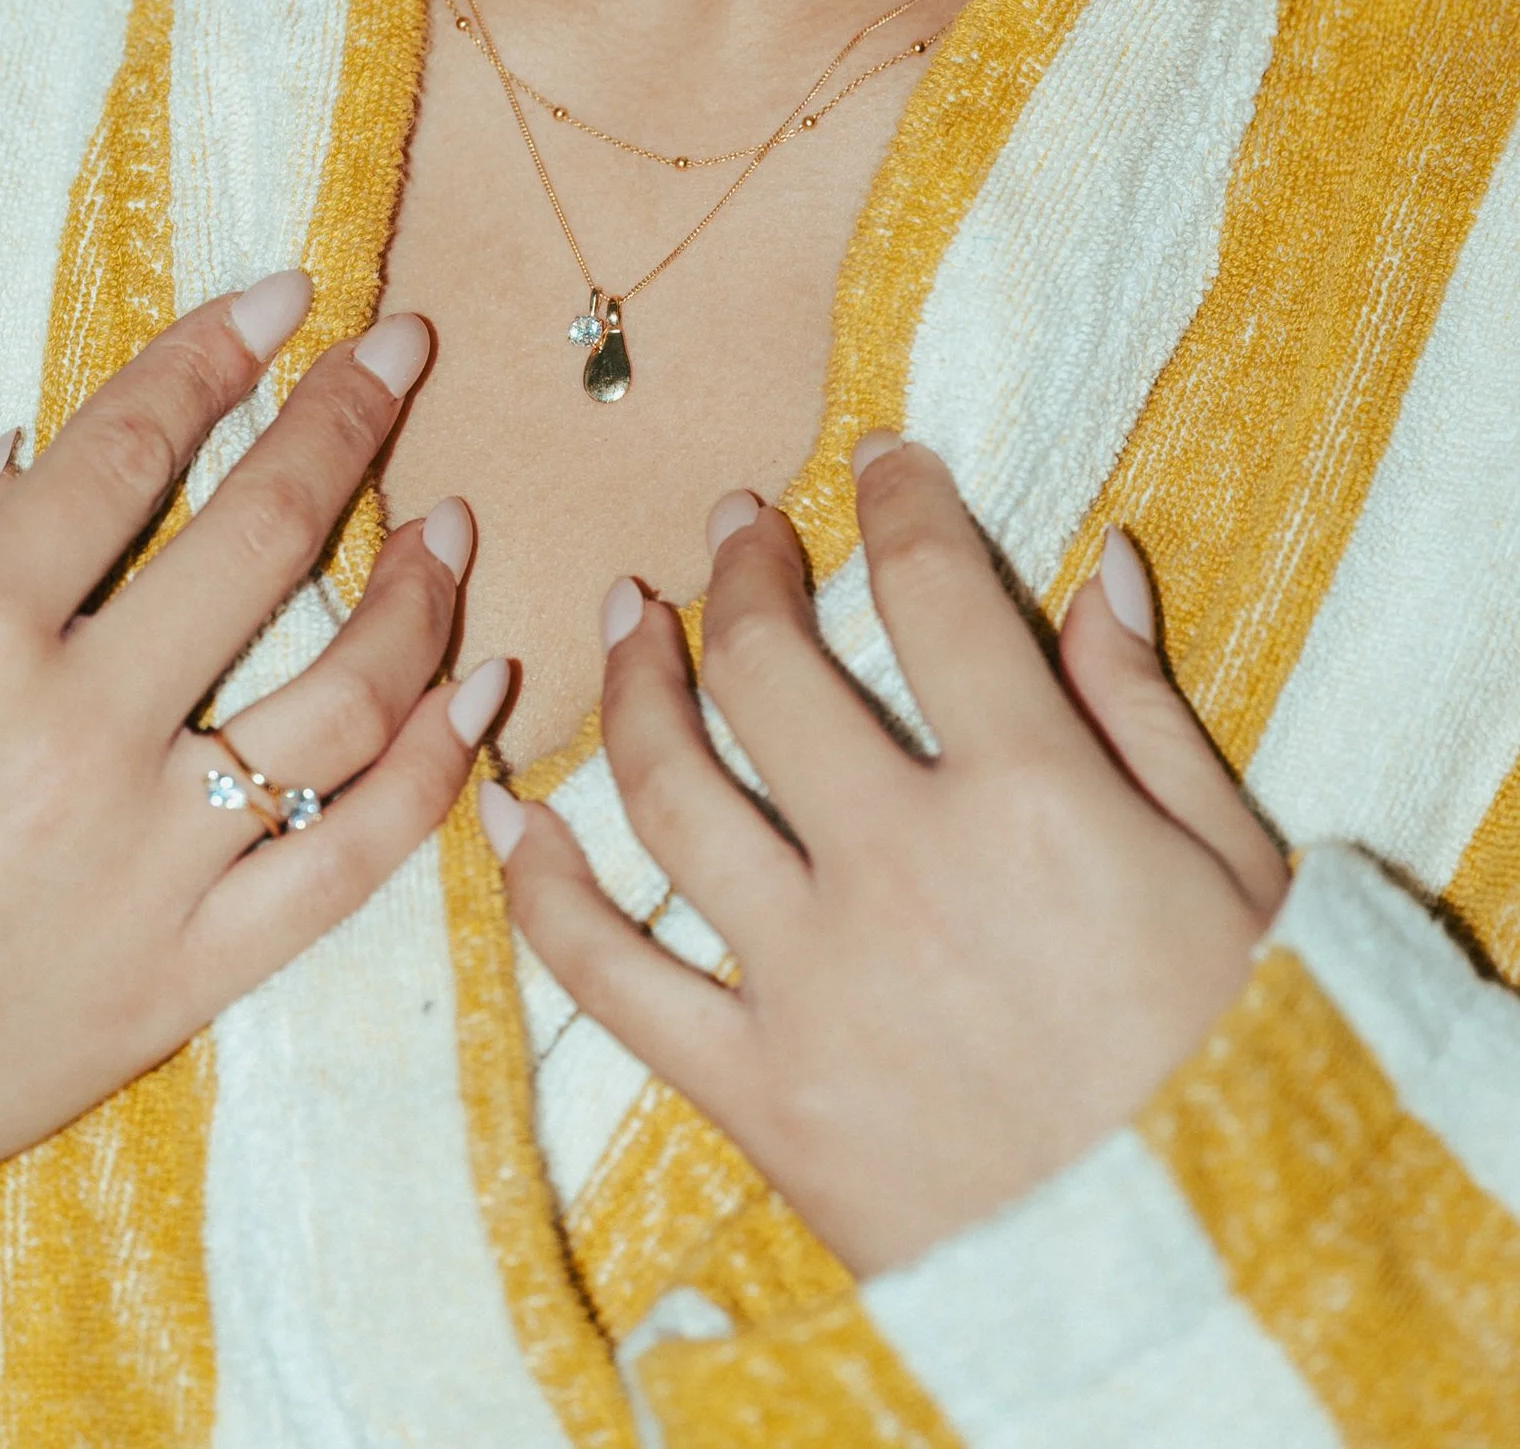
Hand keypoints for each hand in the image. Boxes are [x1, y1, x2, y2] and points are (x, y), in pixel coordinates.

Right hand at [0, 275, 502, 1392]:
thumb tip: (29, 458)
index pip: (128, 452)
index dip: (214, 357)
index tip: (283, 296)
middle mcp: (77, 734)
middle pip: (263, 539)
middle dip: (346, 418)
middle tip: (401, 350)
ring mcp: (144, 865)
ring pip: (345, 697)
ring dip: (419, 590)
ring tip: (454, 520)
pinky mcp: (179, 978)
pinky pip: (350, 861)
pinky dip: (435, 768)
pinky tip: (477, 690)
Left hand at [486, 436, 1287, 1276]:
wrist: (1199, 1289)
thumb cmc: (1238, 1067)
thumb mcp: (1233, 876)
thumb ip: (1145, 712)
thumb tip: (1099, 567)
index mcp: (1032, 800)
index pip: (932, 594)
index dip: (897, 504)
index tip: (875, 463)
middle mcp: (901, 870)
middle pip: (767, 670)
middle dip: (739, 572)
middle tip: (728, 527)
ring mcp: (813, 985)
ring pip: (666, 790)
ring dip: (631, 685)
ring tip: (628, 619)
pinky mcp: (758, 1094)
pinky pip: (610, 974)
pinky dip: (542, 888)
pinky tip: (515, 815)